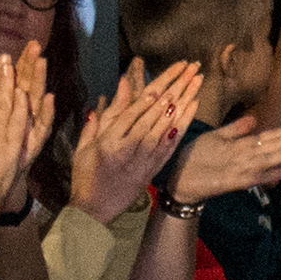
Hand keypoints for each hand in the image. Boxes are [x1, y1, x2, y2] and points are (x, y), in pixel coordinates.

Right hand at [72, 60, 205, 217]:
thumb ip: (99, 119)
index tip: (166, 77)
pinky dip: (182, 125)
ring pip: (166, 126)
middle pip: (154, 114)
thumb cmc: (85, 174)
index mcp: (108, 142)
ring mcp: (143, 160)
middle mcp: (128, 149)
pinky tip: (192, 108)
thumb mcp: (84, 145)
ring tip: (196, 83)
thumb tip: (113, 91)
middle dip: (174, 89)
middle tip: (190, 69)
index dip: (151, 92)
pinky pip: (171, 144)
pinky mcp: (153, 169)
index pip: (132, 112)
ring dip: (183, 102)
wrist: (94, 209)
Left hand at [170, 119, 280, 205]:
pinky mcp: (231, 182)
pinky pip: (252, 178)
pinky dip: (267, 176)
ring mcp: (240, 170)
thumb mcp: (215, 137)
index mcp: (243, 146)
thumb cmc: (196, 157)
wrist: (179, 176)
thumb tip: (255, 119)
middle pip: (273, 147)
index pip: (270, 137)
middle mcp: (246, 157)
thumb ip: (235, 129)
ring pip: (267, 160)